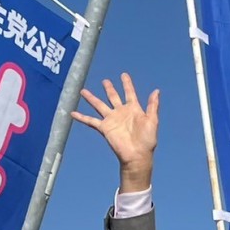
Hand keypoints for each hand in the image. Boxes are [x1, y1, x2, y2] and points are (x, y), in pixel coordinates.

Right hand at [71, 73, 158, 191]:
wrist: (137, 155)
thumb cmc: (147, 140)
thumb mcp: (152, 120)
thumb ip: (153, 105)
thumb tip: (156, 90)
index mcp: (133, 109)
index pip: (129, 92)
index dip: (126, 84)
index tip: (123, 74)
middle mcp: (121, 112)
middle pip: (113, 97)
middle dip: (109, 89)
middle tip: (105, 81)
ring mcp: (111, 120)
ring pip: (99, 105)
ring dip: (91, 98)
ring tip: (83, 91)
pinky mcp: (104, 128)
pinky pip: (90, 121)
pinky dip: (81, 117)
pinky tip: (73, 113)